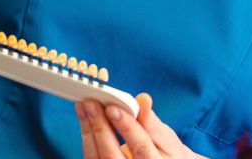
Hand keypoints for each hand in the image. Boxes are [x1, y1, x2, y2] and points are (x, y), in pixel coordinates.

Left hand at [76, 93, 207, 158]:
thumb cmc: (168, 157)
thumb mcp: (169, 141)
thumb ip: (153, 122)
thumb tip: (142, 99)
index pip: (140, 147)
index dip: (126, 126)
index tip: (112, 107)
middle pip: (112, 155)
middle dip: (100, 127)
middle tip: (91, 103)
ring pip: (97, 158)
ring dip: (88, 130)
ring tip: (83, 107)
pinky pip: (91, 157)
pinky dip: (87, 138)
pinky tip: (85, 120)